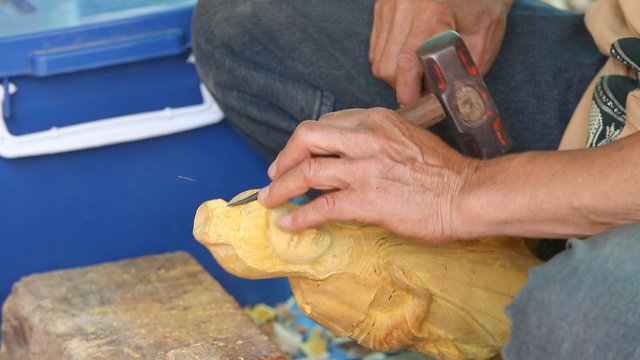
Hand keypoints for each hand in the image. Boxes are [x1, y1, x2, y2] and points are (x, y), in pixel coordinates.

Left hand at [258, 108, 478, 243]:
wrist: (468, 194)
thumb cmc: (445, 171)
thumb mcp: (408, 138)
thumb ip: (377, 141)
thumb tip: (348, 159)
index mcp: (377, 120)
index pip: (327, 123)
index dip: (305, 141)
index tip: (297, 154)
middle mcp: (366, 138)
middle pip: (306, 137)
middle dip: (283, 156)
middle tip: (275, 173)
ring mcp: (364, 169)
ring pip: (307, 171)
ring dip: (281, 187)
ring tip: (270, 200)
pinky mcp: (367, 200)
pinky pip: (321, 206)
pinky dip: (299, 216)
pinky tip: (288, 224)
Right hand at [369, 0, 511, 104]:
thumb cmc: (484, 5)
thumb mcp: (485, 39)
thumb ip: (462, 71)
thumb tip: (440, 100)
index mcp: (431, 10)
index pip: (407, 62)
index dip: (409, 91)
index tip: (416, 104)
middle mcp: (404, 6)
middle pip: (387, 66)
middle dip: (403, 85)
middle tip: (424, 87)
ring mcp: (389, 5)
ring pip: (378, 60)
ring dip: (396, 74)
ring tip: (419, 69)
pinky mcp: (382, 7)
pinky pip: (376, 48)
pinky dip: (390, 60)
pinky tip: (410, 55)